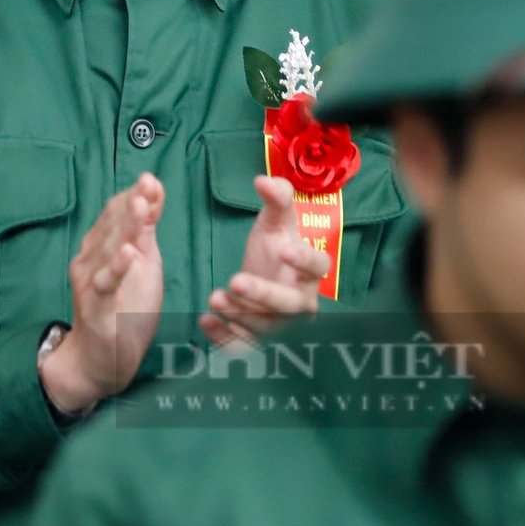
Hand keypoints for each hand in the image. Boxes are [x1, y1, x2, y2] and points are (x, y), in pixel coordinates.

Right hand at [39, 173, 165, 415]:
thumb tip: (152, 191)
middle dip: (132, 204)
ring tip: (141, 207)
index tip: (153, 181)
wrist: (100, 359)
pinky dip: (116, 268)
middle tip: (148, 184)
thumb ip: (145, 229)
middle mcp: (91, 258)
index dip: (135, 196)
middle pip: (112, 225)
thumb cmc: (123, 308)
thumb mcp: (143, 263)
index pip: (117, 213)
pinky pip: (105, 284)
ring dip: (125, 227)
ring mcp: (90, 281)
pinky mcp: (95, 308)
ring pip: (108, 249)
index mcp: (103, 245)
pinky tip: (128, 254)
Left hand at [198, 175, 328, 349]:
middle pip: (291, 303)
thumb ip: (275, 199)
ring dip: (242, 315)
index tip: (286, 249)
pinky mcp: (261, 340)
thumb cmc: (275, 250)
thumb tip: (263, 179)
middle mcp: (301, 301)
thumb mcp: (274, 222)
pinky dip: (227, 339)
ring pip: (269, 327)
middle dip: (265, 293)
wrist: (264, 280)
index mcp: (310, 270)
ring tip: (215, 298)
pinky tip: (206, 322)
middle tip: (236, 280)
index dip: (305, 259)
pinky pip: (247, 346)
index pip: (319, 265)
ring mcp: (283, 325)